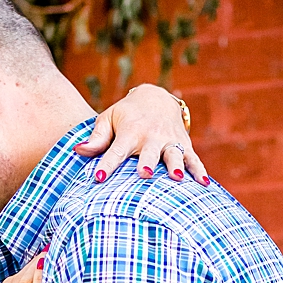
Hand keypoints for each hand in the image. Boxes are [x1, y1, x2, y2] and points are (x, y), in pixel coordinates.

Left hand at [76, 83, 208, 185]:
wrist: (156, 97)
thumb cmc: (125, 115)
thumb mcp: (108, 119)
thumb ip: (97, 137)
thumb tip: (79, 150)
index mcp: (130, 131)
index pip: (116, 151)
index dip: (107, 165)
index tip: (98, 178)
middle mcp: (152, 136)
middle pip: (149, 153)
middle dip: (147, 163)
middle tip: (145, 174)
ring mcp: (170, 141)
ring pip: (174, 154)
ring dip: (176, 165)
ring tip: (178, 178)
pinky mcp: (184, 145)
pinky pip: (193, 158)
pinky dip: (199, 170)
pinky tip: (203, 184)